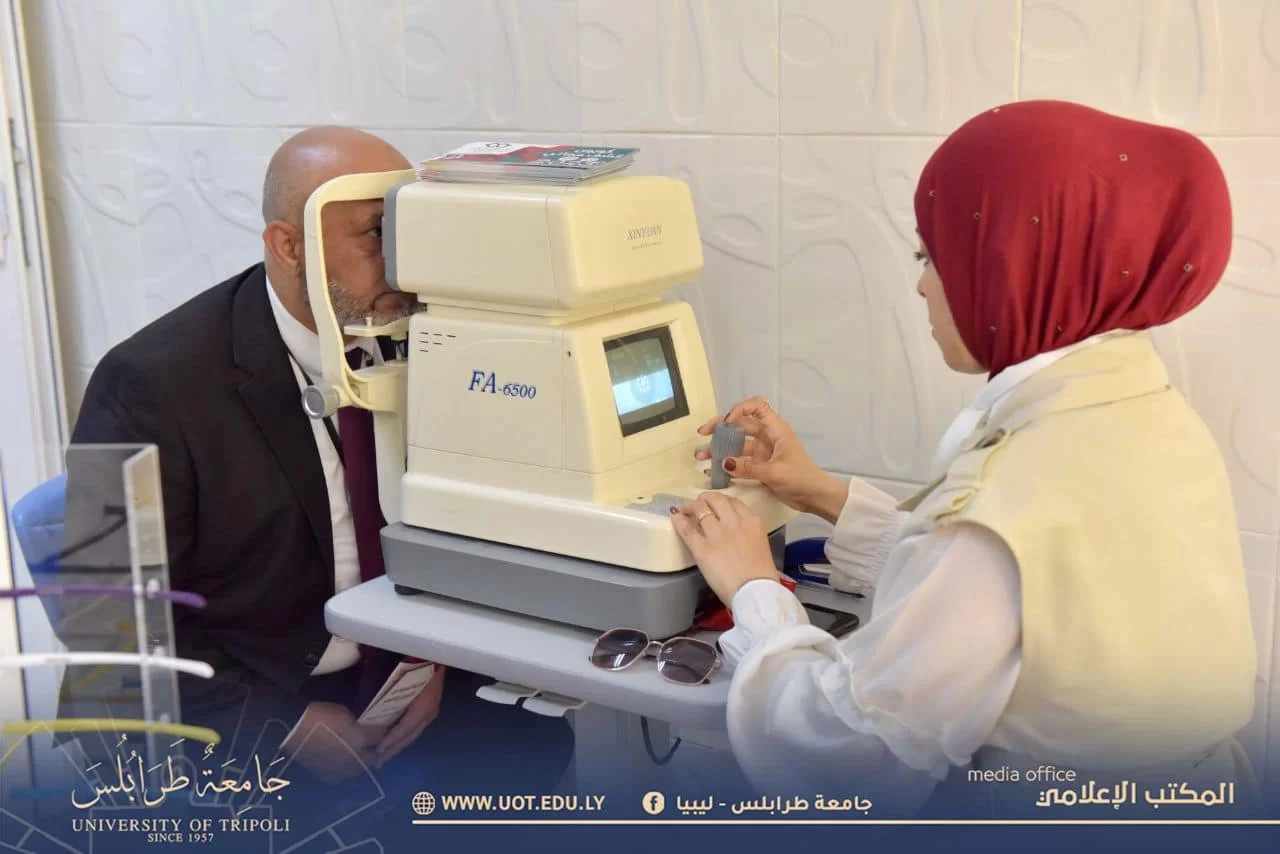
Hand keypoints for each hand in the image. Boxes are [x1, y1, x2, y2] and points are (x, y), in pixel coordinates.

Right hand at [280, 701, 384, 783]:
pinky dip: (348, 769)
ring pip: (360, 769)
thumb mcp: (344, 714)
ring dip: (363, 762)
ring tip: (360, 754)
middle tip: (374, 744)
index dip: (385, 733)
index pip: (382, 738)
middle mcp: (354, 759)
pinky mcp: (328, 777)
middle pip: (374, 758)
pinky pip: (344, 775)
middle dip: (377, 751)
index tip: (385, 730)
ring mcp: (341, 771)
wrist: (291, 731)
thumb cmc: (319, 716)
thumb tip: (368, 729)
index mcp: (360, 740)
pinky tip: (344, 762)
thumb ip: (360, 724)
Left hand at [372, 665, 446, 765]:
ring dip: (399, 745)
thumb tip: (369, 709)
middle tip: (378, 763)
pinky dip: (404, 736)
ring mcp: (431, 711)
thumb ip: (387, 694)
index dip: (391, 741)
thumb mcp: (400, 677)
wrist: (438, 654)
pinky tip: (396, 740)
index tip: (377, 752)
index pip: (404, 729)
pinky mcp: (431, 709)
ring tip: (385, 755)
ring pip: (413, 734)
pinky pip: (416, 727)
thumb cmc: (417, 662)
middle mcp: (429, 713)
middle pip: (409, 736)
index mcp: (422, 707)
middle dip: (394, 750)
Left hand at [671, 492, 779, 604]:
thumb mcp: (761, 545)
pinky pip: (686, 528)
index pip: (734, 502)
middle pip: (716, 499)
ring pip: (700, 508)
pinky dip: (679, 520)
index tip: (716, 505)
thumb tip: (737, 536)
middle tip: (699, 504)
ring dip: (691, 506)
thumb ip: (749, 534)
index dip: (722, 501)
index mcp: (752, 522)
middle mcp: (733, 522)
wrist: (755, 591)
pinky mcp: (702, 548)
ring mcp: (716, 533)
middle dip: (705, 499)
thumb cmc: (762, 575)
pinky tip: (674, 516)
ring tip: (685, 509)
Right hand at [696, 397, 848, 522]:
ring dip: (720, 449)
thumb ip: (748, 468)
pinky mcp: (760, 466)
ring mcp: (762, 452)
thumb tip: (724, 463)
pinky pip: (740, 461)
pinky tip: (712, 472)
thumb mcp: (775, 473)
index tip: (726, 423)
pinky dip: (727, 465)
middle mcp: (767, 437)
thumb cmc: (801, 478)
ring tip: (701, 457)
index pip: (756, 407)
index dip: (739, 409)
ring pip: (737, 445)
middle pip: (741, 425)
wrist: (816, 497)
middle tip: (702, 435)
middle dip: (721, 428)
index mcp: (776, 430)